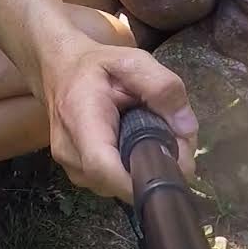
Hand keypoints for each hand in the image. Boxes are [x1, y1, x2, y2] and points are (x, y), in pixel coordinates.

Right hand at [40, 36, 197, 199]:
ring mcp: (70, 166)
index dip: (140, 179)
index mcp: (80, 120)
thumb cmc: (96, 64)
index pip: (103, 168)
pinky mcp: (76, 172)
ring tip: (155, 139)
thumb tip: (186, 129)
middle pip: (116, 183)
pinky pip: (109, 183)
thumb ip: (162, 87)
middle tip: (176, 144)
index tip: (173, 169)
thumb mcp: (133, 61)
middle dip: (152, 172)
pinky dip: (129, 171)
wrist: (61, 68)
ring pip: (115, 187)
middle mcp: (69, 151)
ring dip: (141, 172)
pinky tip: (136, 146)